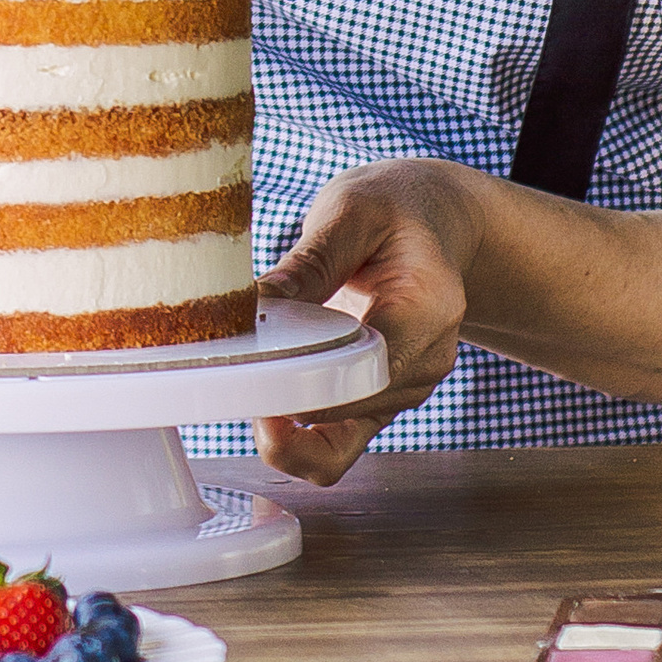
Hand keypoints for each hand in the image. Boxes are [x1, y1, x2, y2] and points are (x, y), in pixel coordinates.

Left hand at [253, 160, 486, 486]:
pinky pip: (334, 451)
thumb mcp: (352, 211)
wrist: (435, 225)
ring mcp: (407, 391)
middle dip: (280, 404)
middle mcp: (427, 362)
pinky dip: (293, 440)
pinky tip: (261, 403)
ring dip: (281, 423)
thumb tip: (247, 306)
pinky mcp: (379, 405)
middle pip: (346, 416)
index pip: (365, 368)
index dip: (302, 380)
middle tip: (226, 374)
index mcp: (430, 308)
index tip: (247, 370)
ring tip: (242, 376)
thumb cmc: (395, 210)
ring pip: (335, 447)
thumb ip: (307, 262)